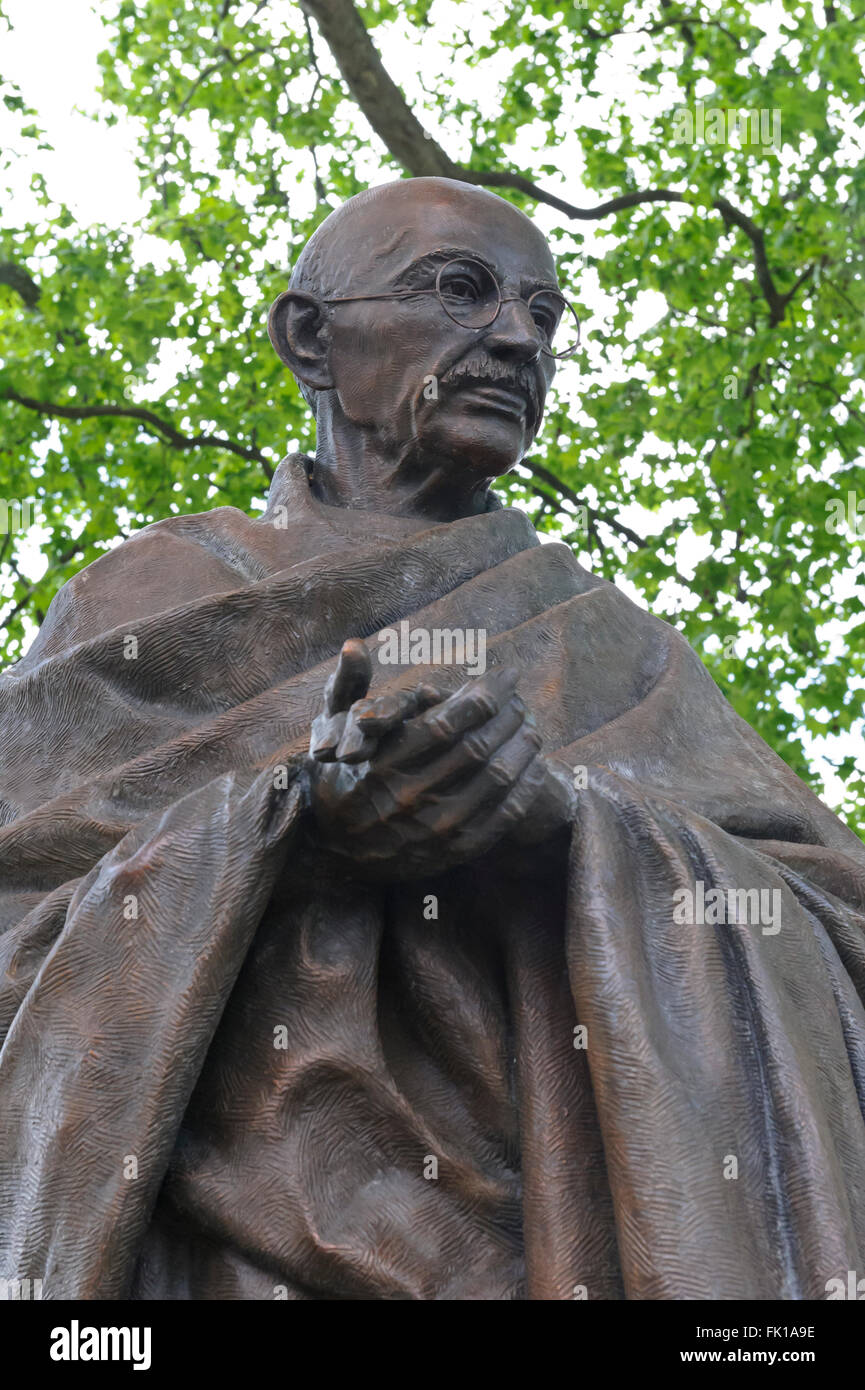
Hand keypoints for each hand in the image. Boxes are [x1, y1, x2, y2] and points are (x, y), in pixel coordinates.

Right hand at [306, 639, 548, 879]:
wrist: (335, 849)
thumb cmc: (340, 776)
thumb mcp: (331, 729)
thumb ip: (348, 685)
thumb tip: (355, 644)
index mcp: (383, 763)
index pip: (448, 721)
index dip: (485, 694)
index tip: (505, 674)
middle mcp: (411, 796)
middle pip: (477, 746)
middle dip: (507, 715)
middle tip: (519, 698)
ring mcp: (435, 827)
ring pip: (496, 778)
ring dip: (522, 747)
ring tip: (530, 726)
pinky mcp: (455, 850)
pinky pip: (504, 815)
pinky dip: (525, 785)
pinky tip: (533, 764)